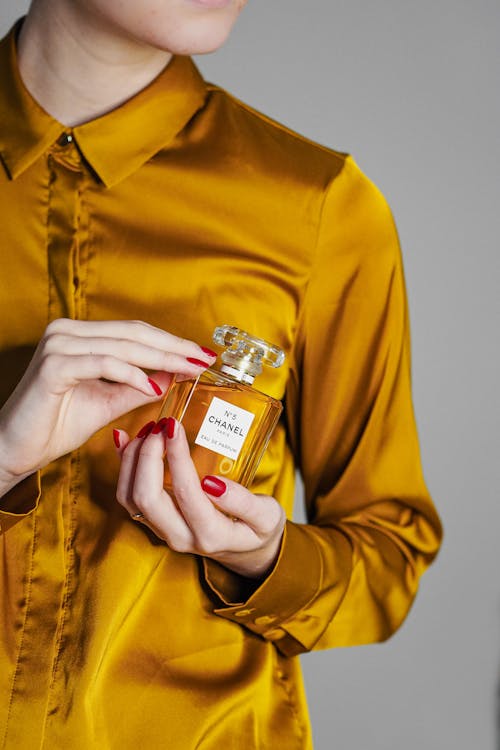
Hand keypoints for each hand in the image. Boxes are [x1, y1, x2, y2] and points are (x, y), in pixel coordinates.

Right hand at [0, 319, 215, 494]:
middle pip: (133, 334)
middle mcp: (66, 332)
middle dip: (173, 347)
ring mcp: (58, 345)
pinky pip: (103, 364)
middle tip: (204, 358)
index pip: (134, 332)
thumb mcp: (108, 402)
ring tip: (188, 370)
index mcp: (79, 335)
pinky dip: (131, 375)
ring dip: (161, 359)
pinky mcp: (53, 366)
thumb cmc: (56, 425)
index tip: (201, 354)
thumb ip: (138, 385)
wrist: (16, 449)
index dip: (170, 342)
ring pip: (122, 346)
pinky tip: (153, 387)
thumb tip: (173, 373)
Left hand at [115, 418, 285, 578]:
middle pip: (146, 498)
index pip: (185, 493)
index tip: (176, 427)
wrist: (245, 552)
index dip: (176, 457)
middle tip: (161, 425)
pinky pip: (127, 496)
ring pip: (130, 498)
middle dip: (147, 455)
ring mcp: (162, 531)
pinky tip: (126, 440)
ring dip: (133, 459)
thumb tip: (213, 483)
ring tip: (149, 429)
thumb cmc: (257, 529)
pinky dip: (124, 466)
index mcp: (210, 534)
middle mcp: (180, 536)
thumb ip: (244, 503)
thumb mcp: (266, 517)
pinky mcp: (153, 523)